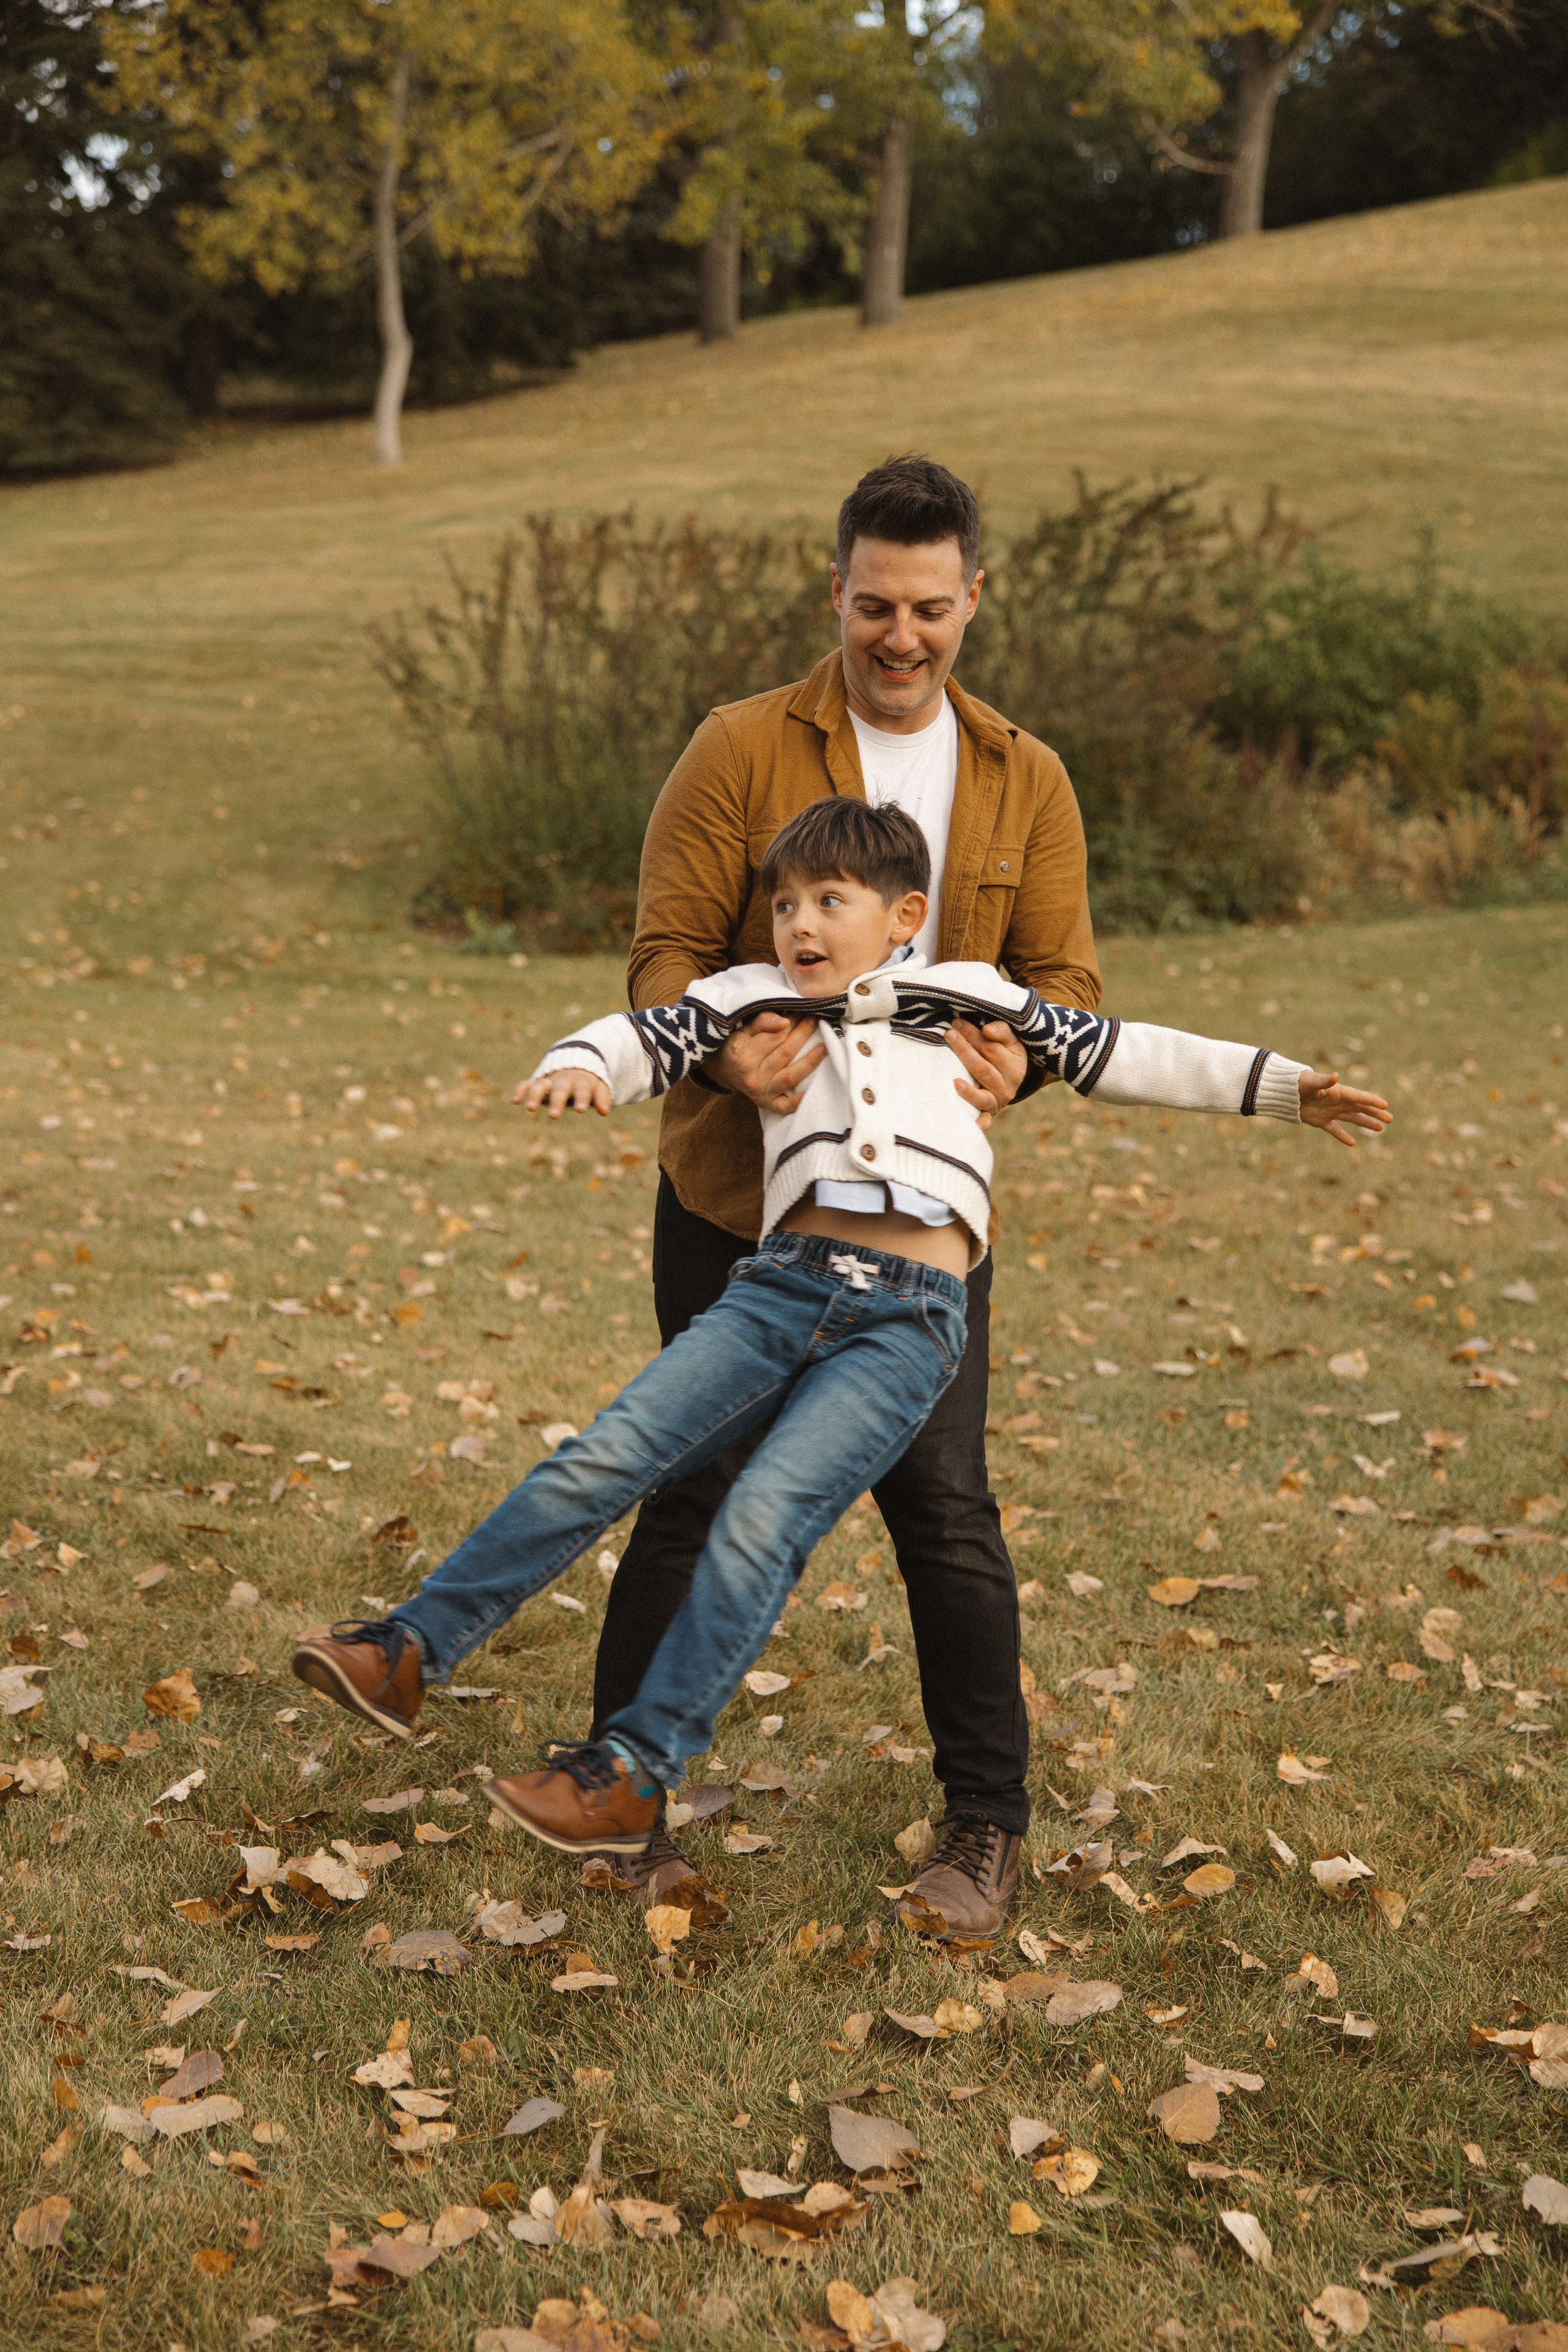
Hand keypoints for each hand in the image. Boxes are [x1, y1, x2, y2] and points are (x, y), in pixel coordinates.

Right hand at [516, 1067, 611, 1118]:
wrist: (573, 1061)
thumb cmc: (587, 1082)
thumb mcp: (598, 1086)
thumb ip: (602, 1097)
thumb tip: (605, 1111)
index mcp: (580, 1081)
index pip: (582, 1090)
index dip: (581, 1099)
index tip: (580, 1110)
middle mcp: (563, 1081)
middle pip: (560, 1090)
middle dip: (557, 1102)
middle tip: (554, 1116)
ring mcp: (549, 1081)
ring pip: (539, 1086)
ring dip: (534, 1096)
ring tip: (530, 1109)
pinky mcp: (536, 1083)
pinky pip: (526, 1084)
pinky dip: (520, 1090)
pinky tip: (515, 1100)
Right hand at [711, 1010, 825, 1113]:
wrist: (724, 1070)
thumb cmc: (736, 1046)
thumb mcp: (742, 1030)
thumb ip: (761, 1022)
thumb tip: (784, 1021)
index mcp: (743, 1056)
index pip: (775, 1037)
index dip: (792, 1022)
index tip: (803, 1010)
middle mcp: (752, 1077)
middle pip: (785, 1053)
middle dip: (803, 1034)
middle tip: (816, 1020)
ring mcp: (761, 1092)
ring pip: (791, 1076)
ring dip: (810, 1061)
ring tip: (825, 1047)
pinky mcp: (767, 1104)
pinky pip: (785, 1106)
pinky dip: (799, 1101)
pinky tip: (812, 1090)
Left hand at [946, 1017, 1026, 1131]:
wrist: (1011, 1078)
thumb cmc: (1005, 1054)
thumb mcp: (1010, 1040)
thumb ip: (1002, 1031)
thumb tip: (988, 1029)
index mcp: (1015, 1066)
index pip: (991, 1049)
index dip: (974, 1035)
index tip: (956, 1023)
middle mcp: (1008, 1086)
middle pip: (983, 1069)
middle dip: (965, 1051)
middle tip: (948, 1035)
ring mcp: (998, 1102)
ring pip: (982, 1096)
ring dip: (968, 1091)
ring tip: (954, 1082)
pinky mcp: (989, 1113)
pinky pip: (985, 1119)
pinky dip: (980, 1123)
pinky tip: (974, 1126)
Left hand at [1298, 1068, 1391, 1146]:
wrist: (1284, 1092)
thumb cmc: (1298, 1083)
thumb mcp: (1311, 1082)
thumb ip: (1324, 1082)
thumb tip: (1335, 1076)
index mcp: (1338, 1092)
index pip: (1359, 1097)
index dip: (1372, 1101)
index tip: (1385, 1106)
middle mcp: (1337, 1102)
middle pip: (1361, 1108)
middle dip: (1375, 1113)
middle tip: (1390, 1119)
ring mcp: (1330, 1112)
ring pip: (1352, 1119)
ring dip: (1366, 1123)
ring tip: (1380, 1129)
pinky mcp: (1321, 1121)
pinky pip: (1335, 1130)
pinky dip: (1343, 1136)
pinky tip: (1353, 1143)